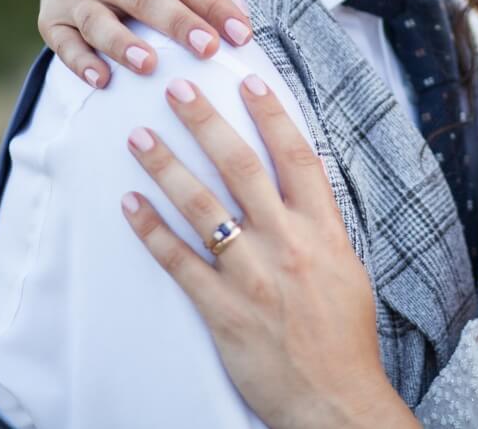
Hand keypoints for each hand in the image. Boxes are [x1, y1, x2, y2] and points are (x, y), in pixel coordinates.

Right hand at [34, 0, 252, 88]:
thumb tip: (235, 5)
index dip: (213, 4)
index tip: (241, 34)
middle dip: (177, 24)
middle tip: (208, 49)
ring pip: (99, 22)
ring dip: (123, 45)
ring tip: (150, 65)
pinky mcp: (51, 19)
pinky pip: (63, 44)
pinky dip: (80, 63)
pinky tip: (101, 79)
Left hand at [120, 78, 413, 428]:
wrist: (334, 399)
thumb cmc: (345, 337)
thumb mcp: (347, 268)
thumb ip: (321, 227)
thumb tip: (301, 191)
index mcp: (323, 229)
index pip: (296, 156)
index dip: (271, 114)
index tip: (248, 80)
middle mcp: (287, 242)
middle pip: (241, 167)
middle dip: (206, 123)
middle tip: (176, 89)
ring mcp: (252, 274)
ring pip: (202, 207)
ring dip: (167, 167)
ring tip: (139, 138)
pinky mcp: (222, 308)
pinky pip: (179, 262)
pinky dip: (152, 231)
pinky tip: (130, 205)